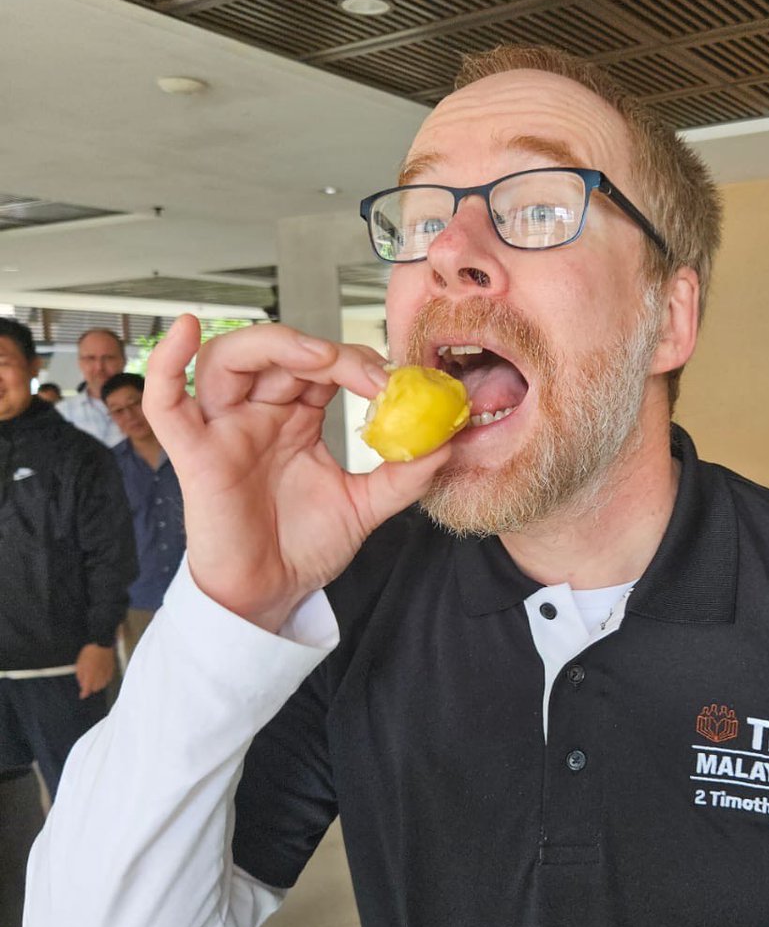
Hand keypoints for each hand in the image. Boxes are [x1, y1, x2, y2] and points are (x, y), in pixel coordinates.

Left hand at [76, 644, 114, 698]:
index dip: (84, 694)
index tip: (82, 695)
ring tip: (93, 679)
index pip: (87, 690)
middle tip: (86, 682)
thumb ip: (80, 676)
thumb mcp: (80, 663)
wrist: (103, 644)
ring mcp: (107, 674)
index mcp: (90, 676)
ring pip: (102, 685)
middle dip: (90, 688)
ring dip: (97, 685)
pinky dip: (103, 680)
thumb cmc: (89, 653)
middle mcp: (99, 677)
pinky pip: (107, 680)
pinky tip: (100, 676)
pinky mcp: (112, 670)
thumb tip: (82, 683)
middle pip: (95, 689)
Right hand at [142, 315, 448, 631]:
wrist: (273, 594)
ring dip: (272, 345)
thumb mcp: (365, 506)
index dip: (357, 363)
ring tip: (316, 357)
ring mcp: (223, 430)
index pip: (322, 365)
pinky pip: (165, 402)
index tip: (398, 384)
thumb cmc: (305, 547)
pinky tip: (187, 331)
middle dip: (327, 352)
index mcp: (296, 418)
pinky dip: (168, 363)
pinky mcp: (194, 455)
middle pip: (278, 351)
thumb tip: (445, 444)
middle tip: (370, 375)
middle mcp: (257, 415)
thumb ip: (404, 476)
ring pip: (227, 359)